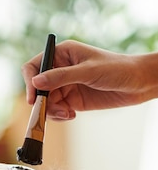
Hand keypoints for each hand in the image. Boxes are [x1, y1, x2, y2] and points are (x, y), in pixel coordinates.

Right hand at [21, 40, 157, 119]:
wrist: (139, 83)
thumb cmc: (117, 68)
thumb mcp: (88, 71)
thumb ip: (61, 77)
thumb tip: (36, 82)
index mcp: (62, 54)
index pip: (35, 66)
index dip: (30, 81)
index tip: (34, 97)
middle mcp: (60, 69)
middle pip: (38, 88)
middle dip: (43, 101)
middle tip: (54, 110)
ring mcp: (66, 85)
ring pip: (46, 101)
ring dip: (52, 111)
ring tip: (67, 114)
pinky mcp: (72, 100)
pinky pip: (56, 110)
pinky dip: (59, 115)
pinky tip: (72, 115)